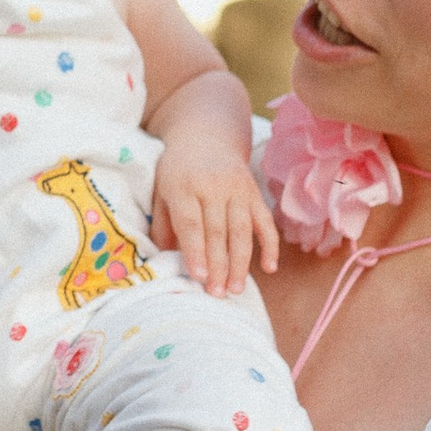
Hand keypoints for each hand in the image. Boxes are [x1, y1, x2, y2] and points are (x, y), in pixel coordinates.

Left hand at [153, 149, 278, 297]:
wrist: (205, 136)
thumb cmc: (177, 171)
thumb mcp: (161, 190)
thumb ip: (163, 224)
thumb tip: (166, 258)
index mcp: (184, 186)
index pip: (191, 223)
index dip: (196, 251)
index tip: (199, 276)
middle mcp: (213, 186)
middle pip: (218, 231)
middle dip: (219, 265)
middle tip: (217, 294)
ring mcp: (237, 189)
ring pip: (242, 231)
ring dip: (241, 263)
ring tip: (236, 289)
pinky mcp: (254, 193)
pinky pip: (265, 222)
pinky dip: (270, 245)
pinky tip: (269, 268)